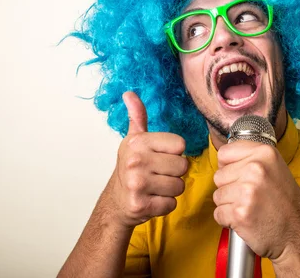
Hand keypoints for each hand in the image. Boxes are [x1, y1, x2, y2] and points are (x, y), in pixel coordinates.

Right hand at [109, 91, 188, 228]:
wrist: (116, 201)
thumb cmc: (130, 168)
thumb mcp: (133, 140)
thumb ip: (137, 116)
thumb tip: (129, 93)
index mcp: (138, 142)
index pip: (180, 145)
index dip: (174, 153)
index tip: (159, 157)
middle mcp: (136, 161)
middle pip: (183, 166)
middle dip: (174, 173)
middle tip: (158, 174)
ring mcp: (138, 184)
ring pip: (179, 186)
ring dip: (171, 190)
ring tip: (155, 187)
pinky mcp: (141, 205)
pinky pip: (172, 204)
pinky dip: (165, 205)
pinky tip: (152, 199)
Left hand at [212, 141, 299, 259]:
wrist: (298, 234)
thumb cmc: (287, 204)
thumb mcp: (276, 168)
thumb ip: (251, 158)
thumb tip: (223, 159)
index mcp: (264, 153)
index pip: (224, 153)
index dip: (228, 167)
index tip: (239, 176)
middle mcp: (256, 168)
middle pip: (218, 175)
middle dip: (229, 188)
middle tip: (250, 196)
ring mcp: (247, 191)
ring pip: (217, 195)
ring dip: (229, 205)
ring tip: (250, 208)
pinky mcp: (240, 213)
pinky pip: (218, 214)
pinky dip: (228, 220)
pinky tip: (246, 219)